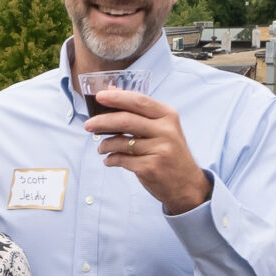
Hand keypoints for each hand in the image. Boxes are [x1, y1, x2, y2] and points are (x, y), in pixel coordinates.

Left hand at [85, 89, 209, 215]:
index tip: (99, 96)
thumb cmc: (169, 152)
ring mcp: (159, 150)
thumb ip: (139, 112)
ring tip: (101, 147)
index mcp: (168, 116)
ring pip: (121, 142)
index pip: (139, 101)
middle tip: (88, 125)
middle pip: (126, 121)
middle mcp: (166, 131)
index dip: (117, 98)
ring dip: (105, 145)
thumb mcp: (162, 128)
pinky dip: (111, 159)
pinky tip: (110, 160)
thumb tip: (111, 91)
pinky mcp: (150, 167)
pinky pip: (121, 160)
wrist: (187, 184)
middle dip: (102, 122)